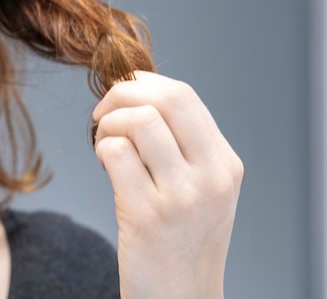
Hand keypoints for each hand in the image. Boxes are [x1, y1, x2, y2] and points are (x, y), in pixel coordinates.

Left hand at [93, 71, 242, 298]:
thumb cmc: (182, 243)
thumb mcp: (202, 192)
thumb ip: (183, 148)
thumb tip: (138, 98)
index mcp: (224, 164)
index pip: (185, 97)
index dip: (145, 84)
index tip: (123, 93)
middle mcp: (211, 177)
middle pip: (168, 99)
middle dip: (124, 92)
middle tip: (103, 111)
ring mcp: (182, 197)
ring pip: (140, 121)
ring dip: (109, 123)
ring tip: (105, 142)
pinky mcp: (148, 216)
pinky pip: (117, 153)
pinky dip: (102, 149)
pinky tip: (105, 165)